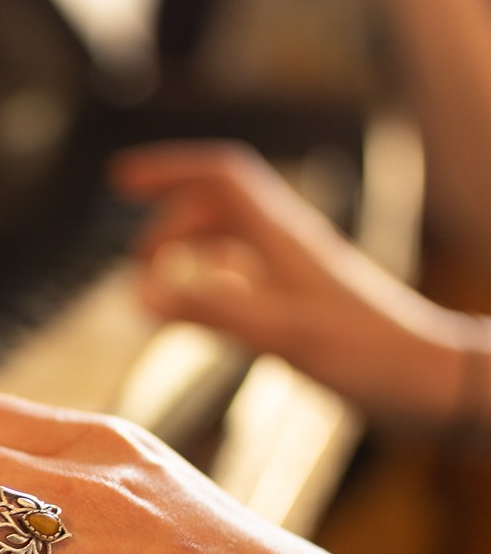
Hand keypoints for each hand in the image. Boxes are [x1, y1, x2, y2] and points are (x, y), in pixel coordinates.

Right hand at [111, 140, 469, 423]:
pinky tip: (207, 305)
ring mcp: (298, 274)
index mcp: (283, 238)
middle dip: (168, 222)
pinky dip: (214, 281)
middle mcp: (289, 246)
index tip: (118, 181)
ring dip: (189, 250)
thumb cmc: (372, 358)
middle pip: (217, 207)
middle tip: (132, 265)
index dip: (166, 170)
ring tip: (155, 281)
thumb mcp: (282, 334)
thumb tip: (137, 292)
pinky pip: (248, 275)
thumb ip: (209, 311)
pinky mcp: (306, 303)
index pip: (218, 177)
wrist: (435, 383)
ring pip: (231, 240)